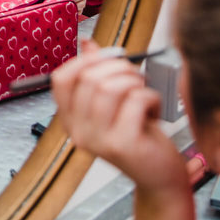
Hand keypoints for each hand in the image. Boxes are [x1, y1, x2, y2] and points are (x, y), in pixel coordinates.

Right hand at [51, 40, 189, 194]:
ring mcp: (98, 140)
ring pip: (110, 87)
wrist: (158, 174)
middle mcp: (79, 132)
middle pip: (89, 78)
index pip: (61, 80)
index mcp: (71, 120)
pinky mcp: (121, 144)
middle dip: (119, 67)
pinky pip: (135, 100)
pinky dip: (151, 97)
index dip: (84, 61)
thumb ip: (98, 73)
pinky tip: (154, 110)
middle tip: (135, 76)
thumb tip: (87, 44)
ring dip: (135, 81)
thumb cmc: (138, 135)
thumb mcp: (114, 103)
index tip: (106, 57)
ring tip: (144, 92)